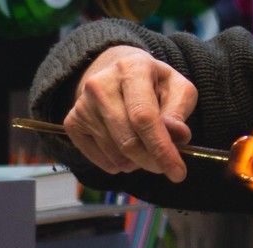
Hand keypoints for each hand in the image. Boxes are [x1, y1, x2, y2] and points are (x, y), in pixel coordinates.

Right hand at [64, 45, 197, 181]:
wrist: (116, 73)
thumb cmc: (153, 84)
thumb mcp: (177, 88)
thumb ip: (180, 110)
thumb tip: (178, 134)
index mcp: (131, 69)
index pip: (144, 117)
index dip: (161, 149)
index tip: (178, 173)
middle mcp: (100, 84)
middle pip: (128, 141)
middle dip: (152, 162)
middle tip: (165, 166)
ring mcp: (82, 104)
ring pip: (116, 156)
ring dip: (137, 162)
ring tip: (144, 145)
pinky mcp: (72, 122)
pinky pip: (101, 161)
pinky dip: (120, 164)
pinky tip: (125, 146)